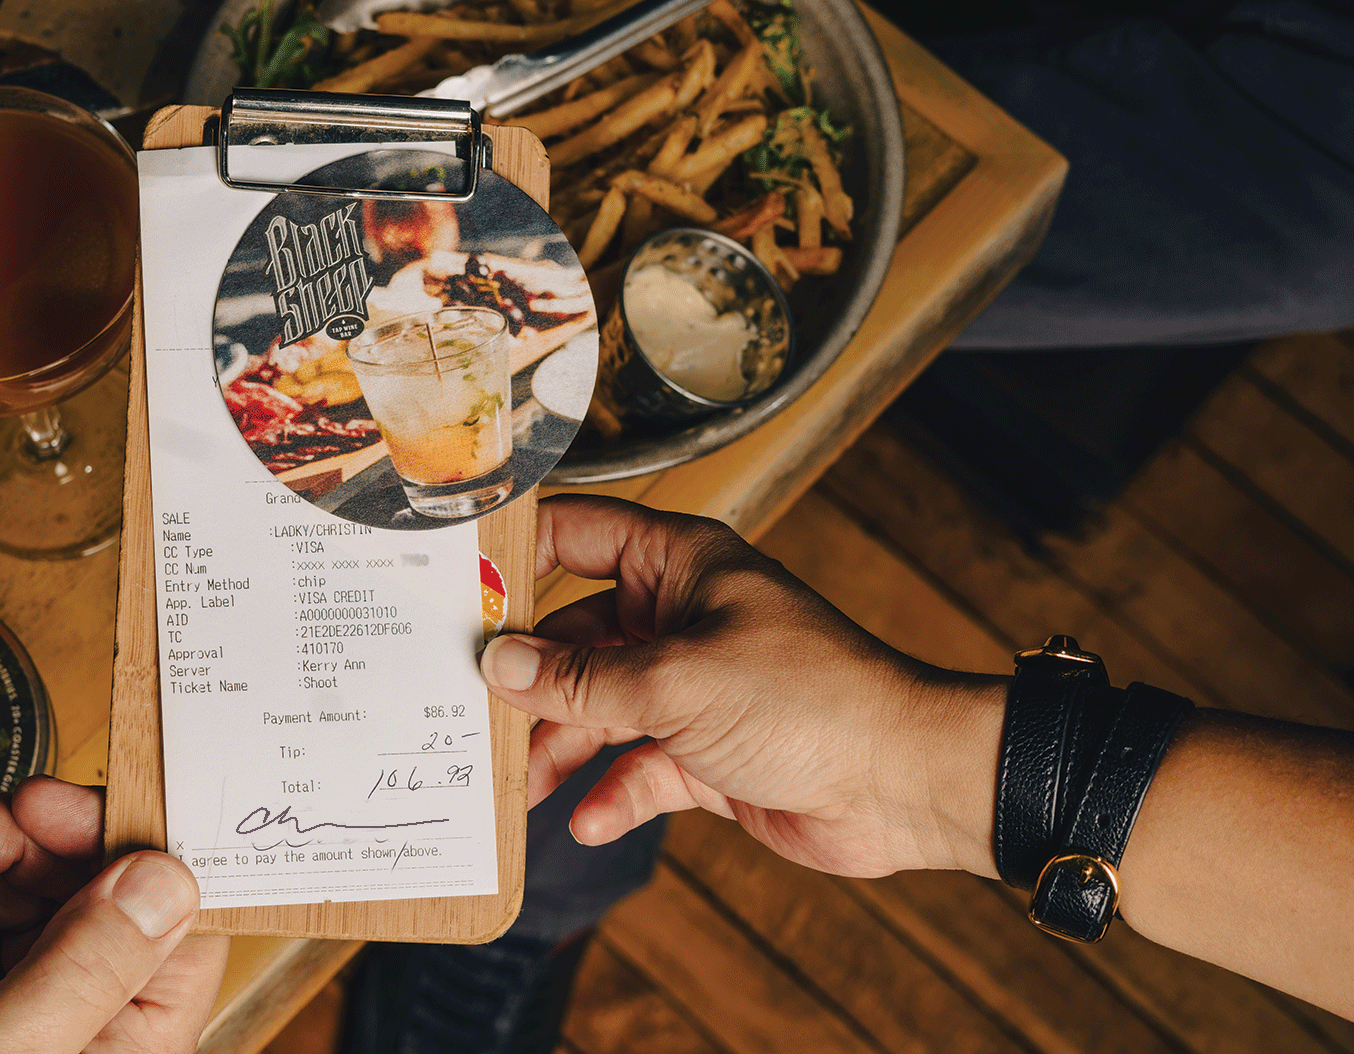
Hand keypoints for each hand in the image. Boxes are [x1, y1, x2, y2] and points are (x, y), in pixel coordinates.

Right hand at [0, 776, 227, 1053]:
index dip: (107, 836)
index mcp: (138, 1042)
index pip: (170, 906)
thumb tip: (167, 874)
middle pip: (88, 886)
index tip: (36, 802)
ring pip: (25, 899)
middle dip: (3, 848)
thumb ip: (87, 968)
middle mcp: (101, 1029)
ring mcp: (41, 1023)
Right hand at [478, 496, 1005, 878]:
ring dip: (559, 744)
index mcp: (678, 564)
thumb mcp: (674, 682)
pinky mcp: (708, 750)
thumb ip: (580, 680)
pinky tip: (588, 818)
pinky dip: (612, 792)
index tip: (451, 587)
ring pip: (598, 707)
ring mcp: (693, 686)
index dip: (515, 555)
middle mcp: (679, 617)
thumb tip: (499, 667)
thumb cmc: (810, 699)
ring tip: (515, 781)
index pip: (575, 535)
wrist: (902, 782)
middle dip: (525, 675)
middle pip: (575, 635)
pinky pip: (637, 767)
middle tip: (461, 705)